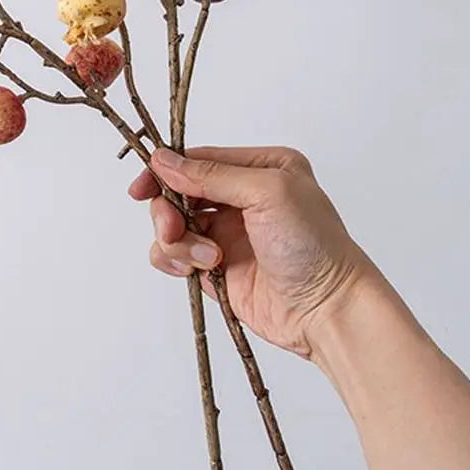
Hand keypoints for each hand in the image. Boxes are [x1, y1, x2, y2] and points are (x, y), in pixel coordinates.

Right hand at [129, 146, 376, 356]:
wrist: (327, 310)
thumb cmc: (314, 245)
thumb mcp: (268, 192)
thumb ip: (212, 175)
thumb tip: (163, 160)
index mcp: (259, 168)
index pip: (198, 159)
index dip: (166, 171)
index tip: (142, 187)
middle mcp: (240, 197)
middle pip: (177, 191)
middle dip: (168, 210)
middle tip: (173, 229)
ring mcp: (226, 232)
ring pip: (172, 224)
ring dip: (177, 241)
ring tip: (205, 258)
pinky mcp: (214, 266)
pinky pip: (174, 255)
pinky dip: (175, 261)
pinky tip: (196, 270)